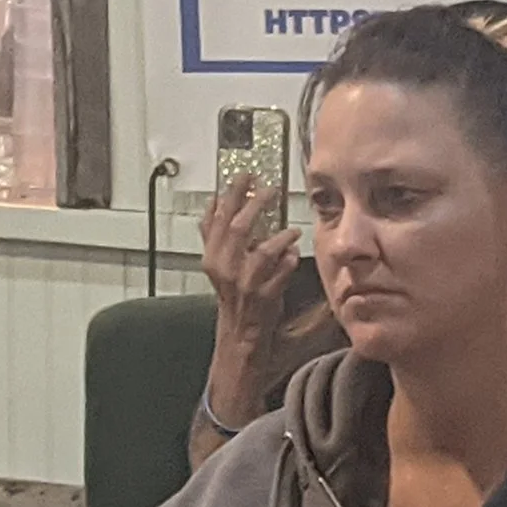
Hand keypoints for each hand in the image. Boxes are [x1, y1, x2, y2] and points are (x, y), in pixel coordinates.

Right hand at [199, 177, 300, 336]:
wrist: (239, 331)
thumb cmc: (233, 293)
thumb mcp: (217, 262)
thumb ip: (213, 233)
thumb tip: (213, 202)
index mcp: (212, 257)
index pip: (218, 218)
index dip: (231, 194)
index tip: (244, 175)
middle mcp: (225, 268)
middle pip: (238, 228)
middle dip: (255, 204)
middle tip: (270, 189)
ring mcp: (245, 283)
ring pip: (262, 252)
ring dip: (280, 237)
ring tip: (292, 230)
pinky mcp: (265, 297)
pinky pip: (280, 273)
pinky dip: (288, 261)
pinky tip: (293, 253)